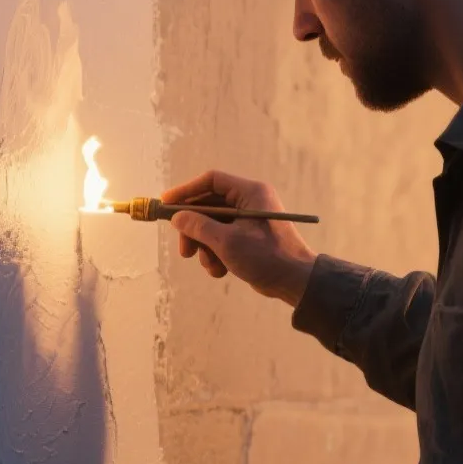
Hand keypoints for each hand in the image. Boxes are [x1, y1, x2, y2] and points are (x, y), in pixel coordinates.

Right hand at [161, 171, 317, 305]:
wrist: (296, 282)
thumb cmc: (266, 256)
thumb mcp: (226, 241)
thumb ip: (198, 226)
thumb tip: (177, 217)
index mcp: (250, 193)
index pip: (211, 181)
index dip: (186, 191)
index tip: (166, 204)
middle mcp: (250, 202)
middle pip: (207, 206)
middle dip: (193, 230)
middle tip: (184, 250)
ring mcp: (248, 220)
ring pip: (211, 226)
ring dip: (204, 247)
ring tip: (210, 265)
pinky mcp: (247, 237)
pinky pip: (221, 239)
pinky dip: (215, 254)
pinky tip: (220, 270)